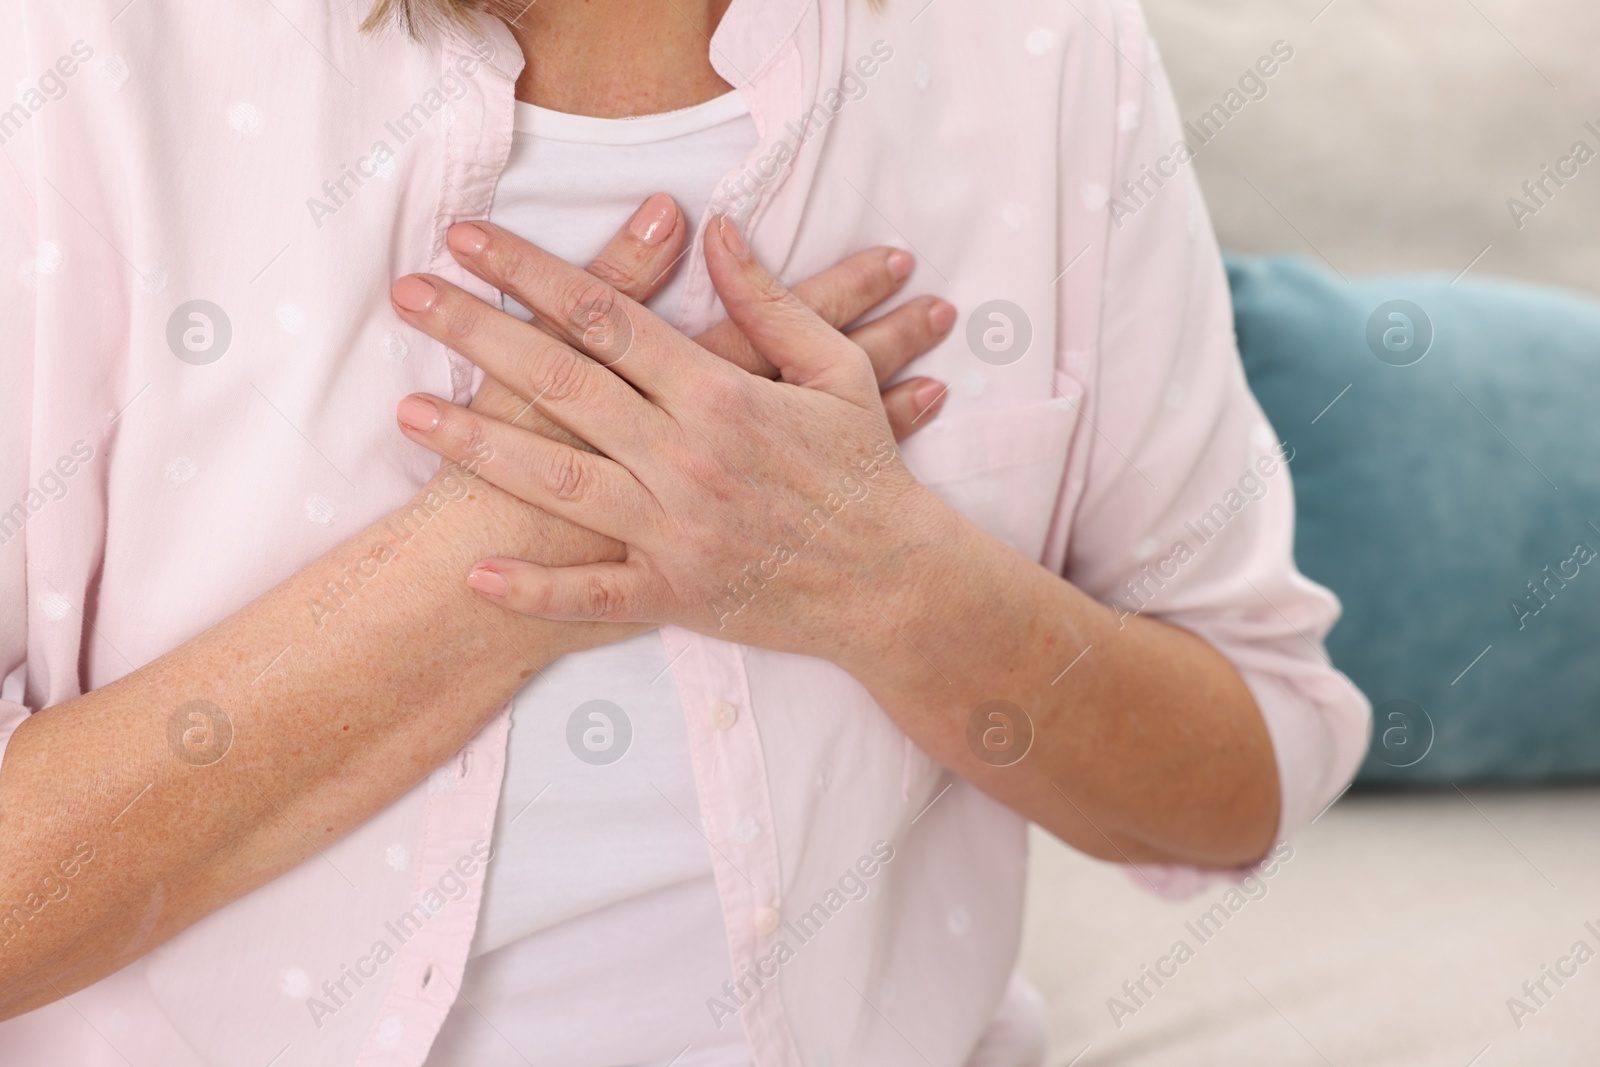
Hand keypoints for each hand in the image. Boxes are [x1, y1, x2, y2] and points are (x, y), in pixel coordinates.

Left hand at [390, 215, 962, 662]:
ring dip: (480, 448)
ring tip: (407, 414)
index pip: (607, 319)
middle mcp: (686, 459)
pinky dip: (534, 590)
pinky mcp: (675, 595)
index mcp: (722, 396)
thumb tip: (719, 230)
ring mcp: (676, 532)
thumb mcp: (836, 372)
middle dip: (479, 336)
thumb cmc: (866, 472)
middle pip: (564, 385)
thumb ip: (771, 302)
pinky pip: (593, 598)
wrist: (895, 583)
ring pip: (560, 482)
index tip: (470, 242)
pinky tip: (475, 577)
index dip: (532, 274)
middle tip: (409, 298)